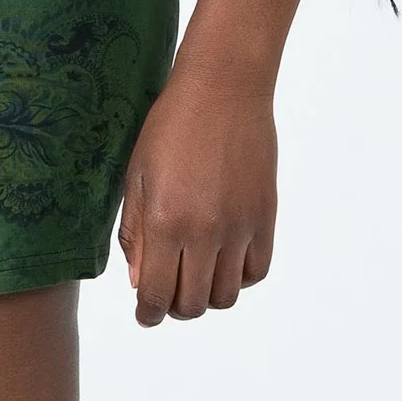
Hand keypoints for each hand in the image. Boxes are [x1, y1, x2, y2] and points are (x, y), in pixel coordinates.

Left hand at [117, 61, 276, 325]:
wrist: (223, 87)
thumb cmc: (172, 124)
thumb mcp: (138, 174)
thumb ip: (136, 232)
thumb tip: (140, 282)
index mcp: (166, 220)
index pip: (157, 296)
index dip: (148, 314)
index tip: (145, 313)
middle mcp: (206, 231)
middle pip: (193, 304)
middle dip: (175, 306)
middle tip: (167, 290)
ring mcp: (240, 226)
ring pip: (227, 295)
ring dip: (207, 293)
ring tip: (195, 271)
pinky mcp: (265, 217)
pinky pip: (256, 272)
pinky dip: (239, 276)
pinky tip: (224, 256)